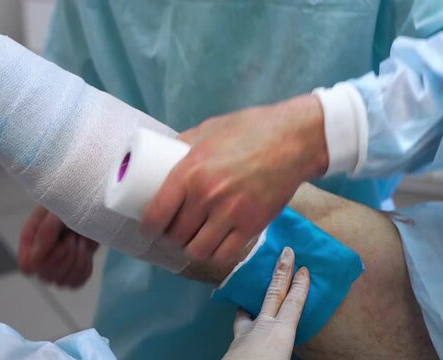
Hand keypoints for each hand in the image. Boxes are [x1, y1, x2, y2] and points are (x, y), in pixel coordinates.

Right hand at [18, 206, 98, 287]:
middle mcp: (39, 256)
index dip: (45, 260)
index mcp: (30, 240)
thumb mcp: (57, 211)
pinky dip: (85, 268)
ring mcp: (55, 267)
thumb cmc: (71, 203)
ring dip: (78, 259)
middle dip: (67, 254)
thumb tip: (35, 260)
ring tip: (80, 240)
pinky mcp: (71, 273)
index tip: (61, 241)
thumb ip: (46, 232)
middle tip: (73, 235)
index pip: (28, 267)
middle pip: (47, 276)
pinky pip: (76, 283)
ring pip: (62, 282)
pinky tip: (85, 252)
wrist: (93, 207)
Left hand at [142, 94, 327, 264]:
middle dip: (171, 237)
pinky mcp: (252, 225)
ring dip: (191, 248)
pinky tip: (214, 245)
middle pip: (176, 235)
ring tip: (193, 239)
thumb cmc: (250, 129)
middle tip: (174, 230)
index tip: (151, 226)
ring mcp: (230, 214)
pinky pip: (224, 255)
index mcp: (190, 171)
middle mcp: (206, 196)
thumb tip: (162, 156)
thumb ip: (185, 145)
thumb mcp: (209, 129)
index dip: (149, 226)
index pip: (157, 214)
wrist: (294, 140)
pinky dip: (215, 254)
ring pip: (197, 250)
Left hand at [222, 247, 309, 359]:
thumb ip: (289, 348)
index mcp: (280, 333)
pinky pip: (241, 325)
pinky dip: (243, 319)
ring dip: (255, 296)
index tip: (304, 268)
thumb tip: (289, 346)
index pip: (294, 304)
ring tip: (253, 286)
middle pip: (274, 295)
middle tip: (285, 252)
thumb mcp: (286, 357)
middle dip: (281, 272)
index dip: (300, 286)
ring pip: (251, 309)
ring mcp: (244, 334)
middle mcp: (262, 328)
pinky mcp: (233, 344)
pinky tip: (243, 321)